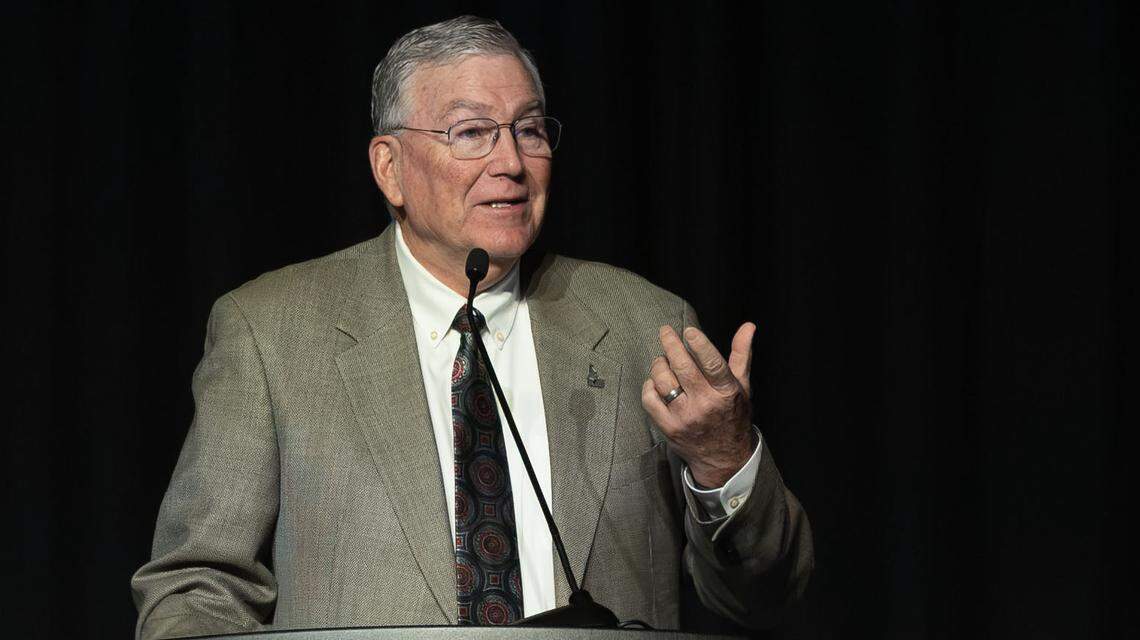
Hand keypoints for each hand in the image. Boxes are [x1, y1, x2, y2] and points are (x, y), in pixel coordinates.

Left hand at [641, 322, 755, 487]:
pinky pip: (650, 399)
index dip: (700, 345)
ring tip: (662, 359)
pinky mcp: (669, 427)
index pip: (712, 364)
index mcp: (726, 392)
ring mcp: (685, 417)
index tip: (688, 331)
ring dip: (659, 364)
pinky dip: (649, 385)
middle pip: (683, 368)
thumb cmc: (732, 415)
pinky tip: (655, 381)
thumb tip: (748, 326)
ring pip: (663, 381)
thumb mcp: (742, 386)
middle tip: (665, 331)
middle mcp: (706, 405)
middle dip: (671, 344)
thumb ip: (741, 354)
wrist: (723, 459)